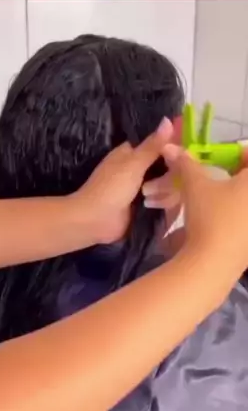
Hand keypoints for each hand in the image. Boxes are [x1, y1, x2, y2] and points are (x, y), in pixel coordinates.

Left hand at [71, 117, 174, 245]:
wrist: (95, 220)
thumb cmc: (111, 187)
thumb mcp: (133, 164)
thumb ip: (153, 145)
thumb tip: (168, 119)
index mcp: (130, 153)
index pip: (159, 145)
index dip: (172, 149)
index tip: (185, 155)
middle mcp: (137, 168)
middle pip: (166, 166)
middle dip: (169, 176)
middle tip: (160, 184)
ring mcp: (141, 188)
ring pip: (167, 184)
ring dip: (163, 191)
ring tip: (149, 199)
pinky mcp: (145, 205)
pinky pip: (163, 200)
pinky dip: (163, 202)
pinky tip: (160, 206)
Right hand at [163, 143, 247, 278]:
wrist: (213, 263)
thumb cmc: (210, 216)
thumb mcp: (195, 186)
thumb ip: (185, 164)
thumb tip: (170, 147)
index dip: (234, 153)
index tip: (217, 158)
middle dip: (234, 176)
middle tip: (216, 177)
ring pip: (245, 202)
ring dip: (235, 197)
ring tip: (213, 200)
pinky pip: (245, 221)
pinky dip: (235, 216)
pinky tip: (217, 221)